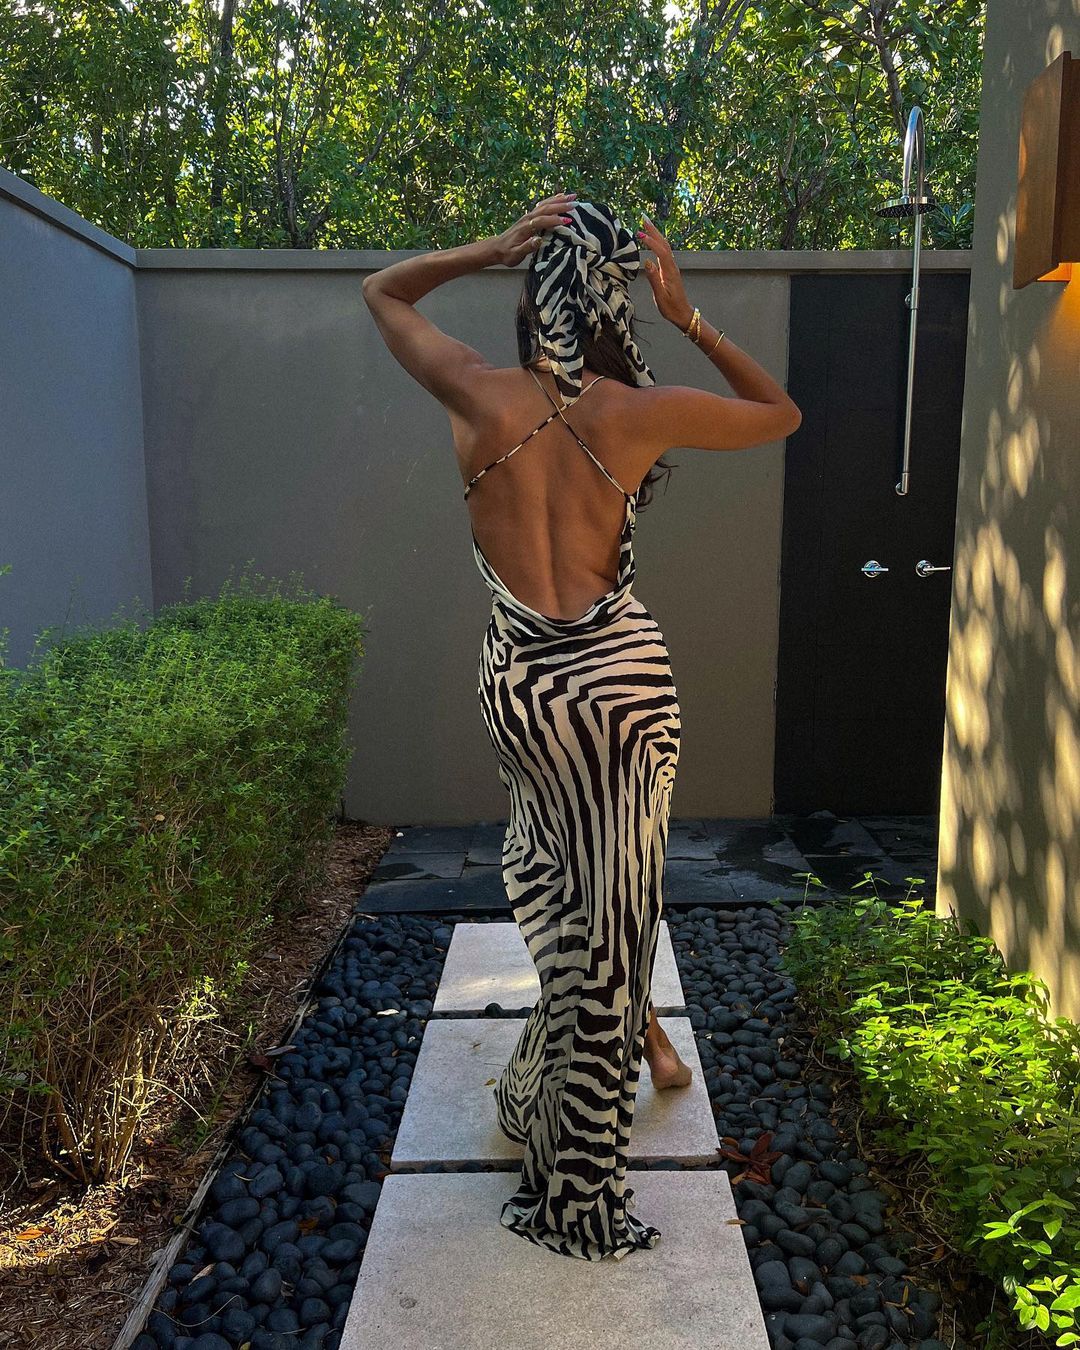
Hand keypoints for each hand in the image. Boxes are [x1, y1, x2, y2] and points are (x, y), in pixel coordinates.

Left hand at [489, 193, 577, 266]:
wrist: (497, 248)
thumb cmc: (508, 254)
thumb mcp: (516, 254)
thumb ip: (527, 247)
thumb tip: (538, 240)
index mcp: (525, 228)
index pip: (542, 221)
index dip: (555, 220)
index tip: (568, 221)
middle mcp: (527, 218)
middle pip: (545, 209)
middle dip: (560, 206)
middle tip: (575, 204)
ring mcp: (528, 215)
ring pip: (545, 204)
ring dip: (559, 199)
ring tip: (573, 196)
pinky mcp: (529, 216)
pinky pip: (542, 205)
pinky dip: (552, 200)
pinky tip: (561, 196)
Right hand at [637, 214, 693, 329]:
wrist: (683, 313)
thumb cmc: (671, 308)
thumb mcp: (660, 296)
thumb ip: (654, 279)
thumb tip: (647, 262)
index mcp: (669, 272)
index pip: (660, 251)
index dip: (650, 241)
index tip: (639, 234)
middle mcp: (672, 266)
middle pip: (663, 243)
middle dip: (654, 230)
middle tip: (644, 218)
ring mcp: (671, 267)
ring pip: (664, 246)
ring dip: (656, 234)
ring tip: (646, 224)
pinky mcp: (670, 269)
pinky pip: (664, 251)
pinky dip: (657, 242)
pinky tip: (653, 239)